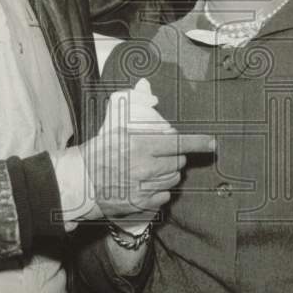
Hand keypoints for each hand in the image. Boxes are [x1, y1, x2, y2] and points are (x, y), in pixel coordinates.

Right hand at [80, 79, 213, 219]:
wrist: (79, 182)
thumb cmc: (97, 152)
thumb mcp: (115, 127)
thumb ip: (135, 110)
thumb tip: (147, 89)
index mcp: (140, 144)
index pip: (178, 142)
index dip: (199, 142)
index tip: (213, 143)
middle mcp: (145, 166)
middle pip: (178, 162)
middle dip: (175, 158)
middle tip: (160, 156)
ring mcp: (144, 187)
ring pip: (173, 180)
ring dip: (168, 174)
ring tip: (151, 170)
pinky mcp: (141, 203)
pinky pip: (164, 196)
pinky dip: (160, 190)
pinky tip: (146, 185)